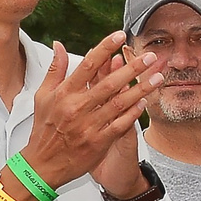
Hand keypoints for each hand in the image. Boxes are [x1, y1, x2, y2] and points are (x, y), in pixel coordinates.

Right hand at [20, 33, 159, 193]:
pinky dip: (133, 113)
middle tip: (151, 56)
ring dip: (140, 89)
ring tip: (158, 77)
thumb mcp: (43, 96)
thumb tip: (59, 44)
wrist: (42, 164)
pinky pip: (120, 124)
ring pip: (119, 103)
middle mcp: (77, 107)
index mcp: (64, 93)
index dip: (105, 48)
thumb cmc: (44, 128)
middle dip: (132, 68)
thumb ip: (55, 70)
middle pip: (109, 82)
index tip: (120, 36)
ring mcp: (89, 125)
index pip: (88, 65)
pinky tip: (145, 103)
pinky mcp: (98, 141)